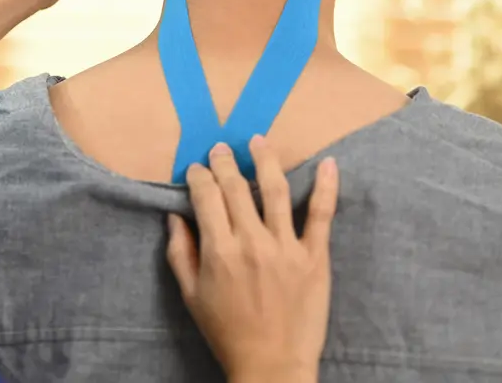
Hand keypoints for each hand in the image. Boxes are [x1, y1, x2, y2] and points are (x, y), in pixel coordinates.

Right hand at [167, 138, 339, 382]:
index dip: (200, 176)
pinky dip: (326, 186)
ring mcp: (286, 247)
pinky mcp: (314, 257)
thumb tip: (174, 216)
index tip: (197, 169)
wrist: (272, 365)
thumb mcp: (192, 297)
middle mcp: (251, 241)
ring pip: (276, 190)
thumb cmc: (227, 333)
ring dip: (266, 160)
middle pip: (237, 187)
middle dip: (225, 162)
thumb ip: (181, 253)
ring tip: (259, 141)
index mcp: (219, 251)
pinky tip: (327, 163)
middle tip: (222, 148)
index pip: (206, 196)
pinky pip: (322, 215)